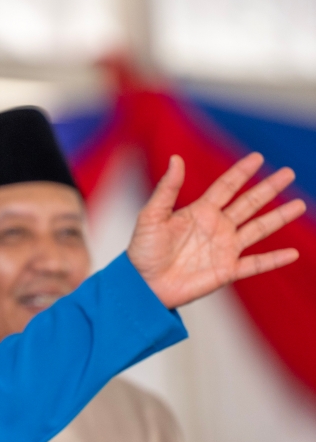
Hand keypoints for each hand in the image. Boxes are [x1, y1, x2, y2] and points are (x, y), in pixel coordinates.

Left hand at [128, 153, 305, 308]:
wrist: (142, 284)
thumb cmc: (142, 250)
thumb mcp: (151, 215)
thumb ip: (167, 189)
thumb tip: (175, 158)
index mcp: (199, 211)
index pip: (226, 187)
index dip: (241, 172)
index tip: (257, 157)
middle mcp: (216, 227)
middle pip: (248, 203)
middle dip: (268, 188)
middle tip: (288, 173)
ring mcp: (224, 249)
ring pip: (258, 230)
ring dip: (278, 218)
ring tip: (300, 205)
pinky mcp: (227, 271)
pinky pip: (255, 264)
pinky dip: (274, 260)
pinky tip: (292, 254)